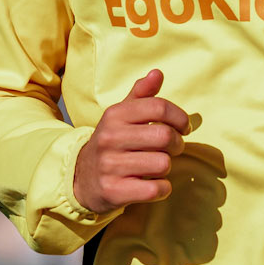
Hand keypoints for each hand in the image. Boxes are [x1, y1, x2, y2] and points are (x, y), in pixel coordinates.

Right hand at [73, 69, 190, 213]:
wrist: (80, 178)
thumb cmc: (111, 144)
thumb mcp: (120, 116)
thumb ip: (140, 95)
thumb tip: (157, 73)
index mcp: (115, 115)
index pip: (159, 107)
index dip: (180, 118)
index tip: (184, 127)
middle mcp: (110, 138)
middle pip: (165, 137)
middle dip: (177, 144)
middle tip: (172, 149)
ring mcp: (110, 166)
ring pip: (162, 164)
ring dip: (166, 168)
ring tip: (156, 167)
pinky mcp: (114, 191)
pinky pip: (155, 189)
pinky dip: (162, 189)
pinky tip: (153, 185)